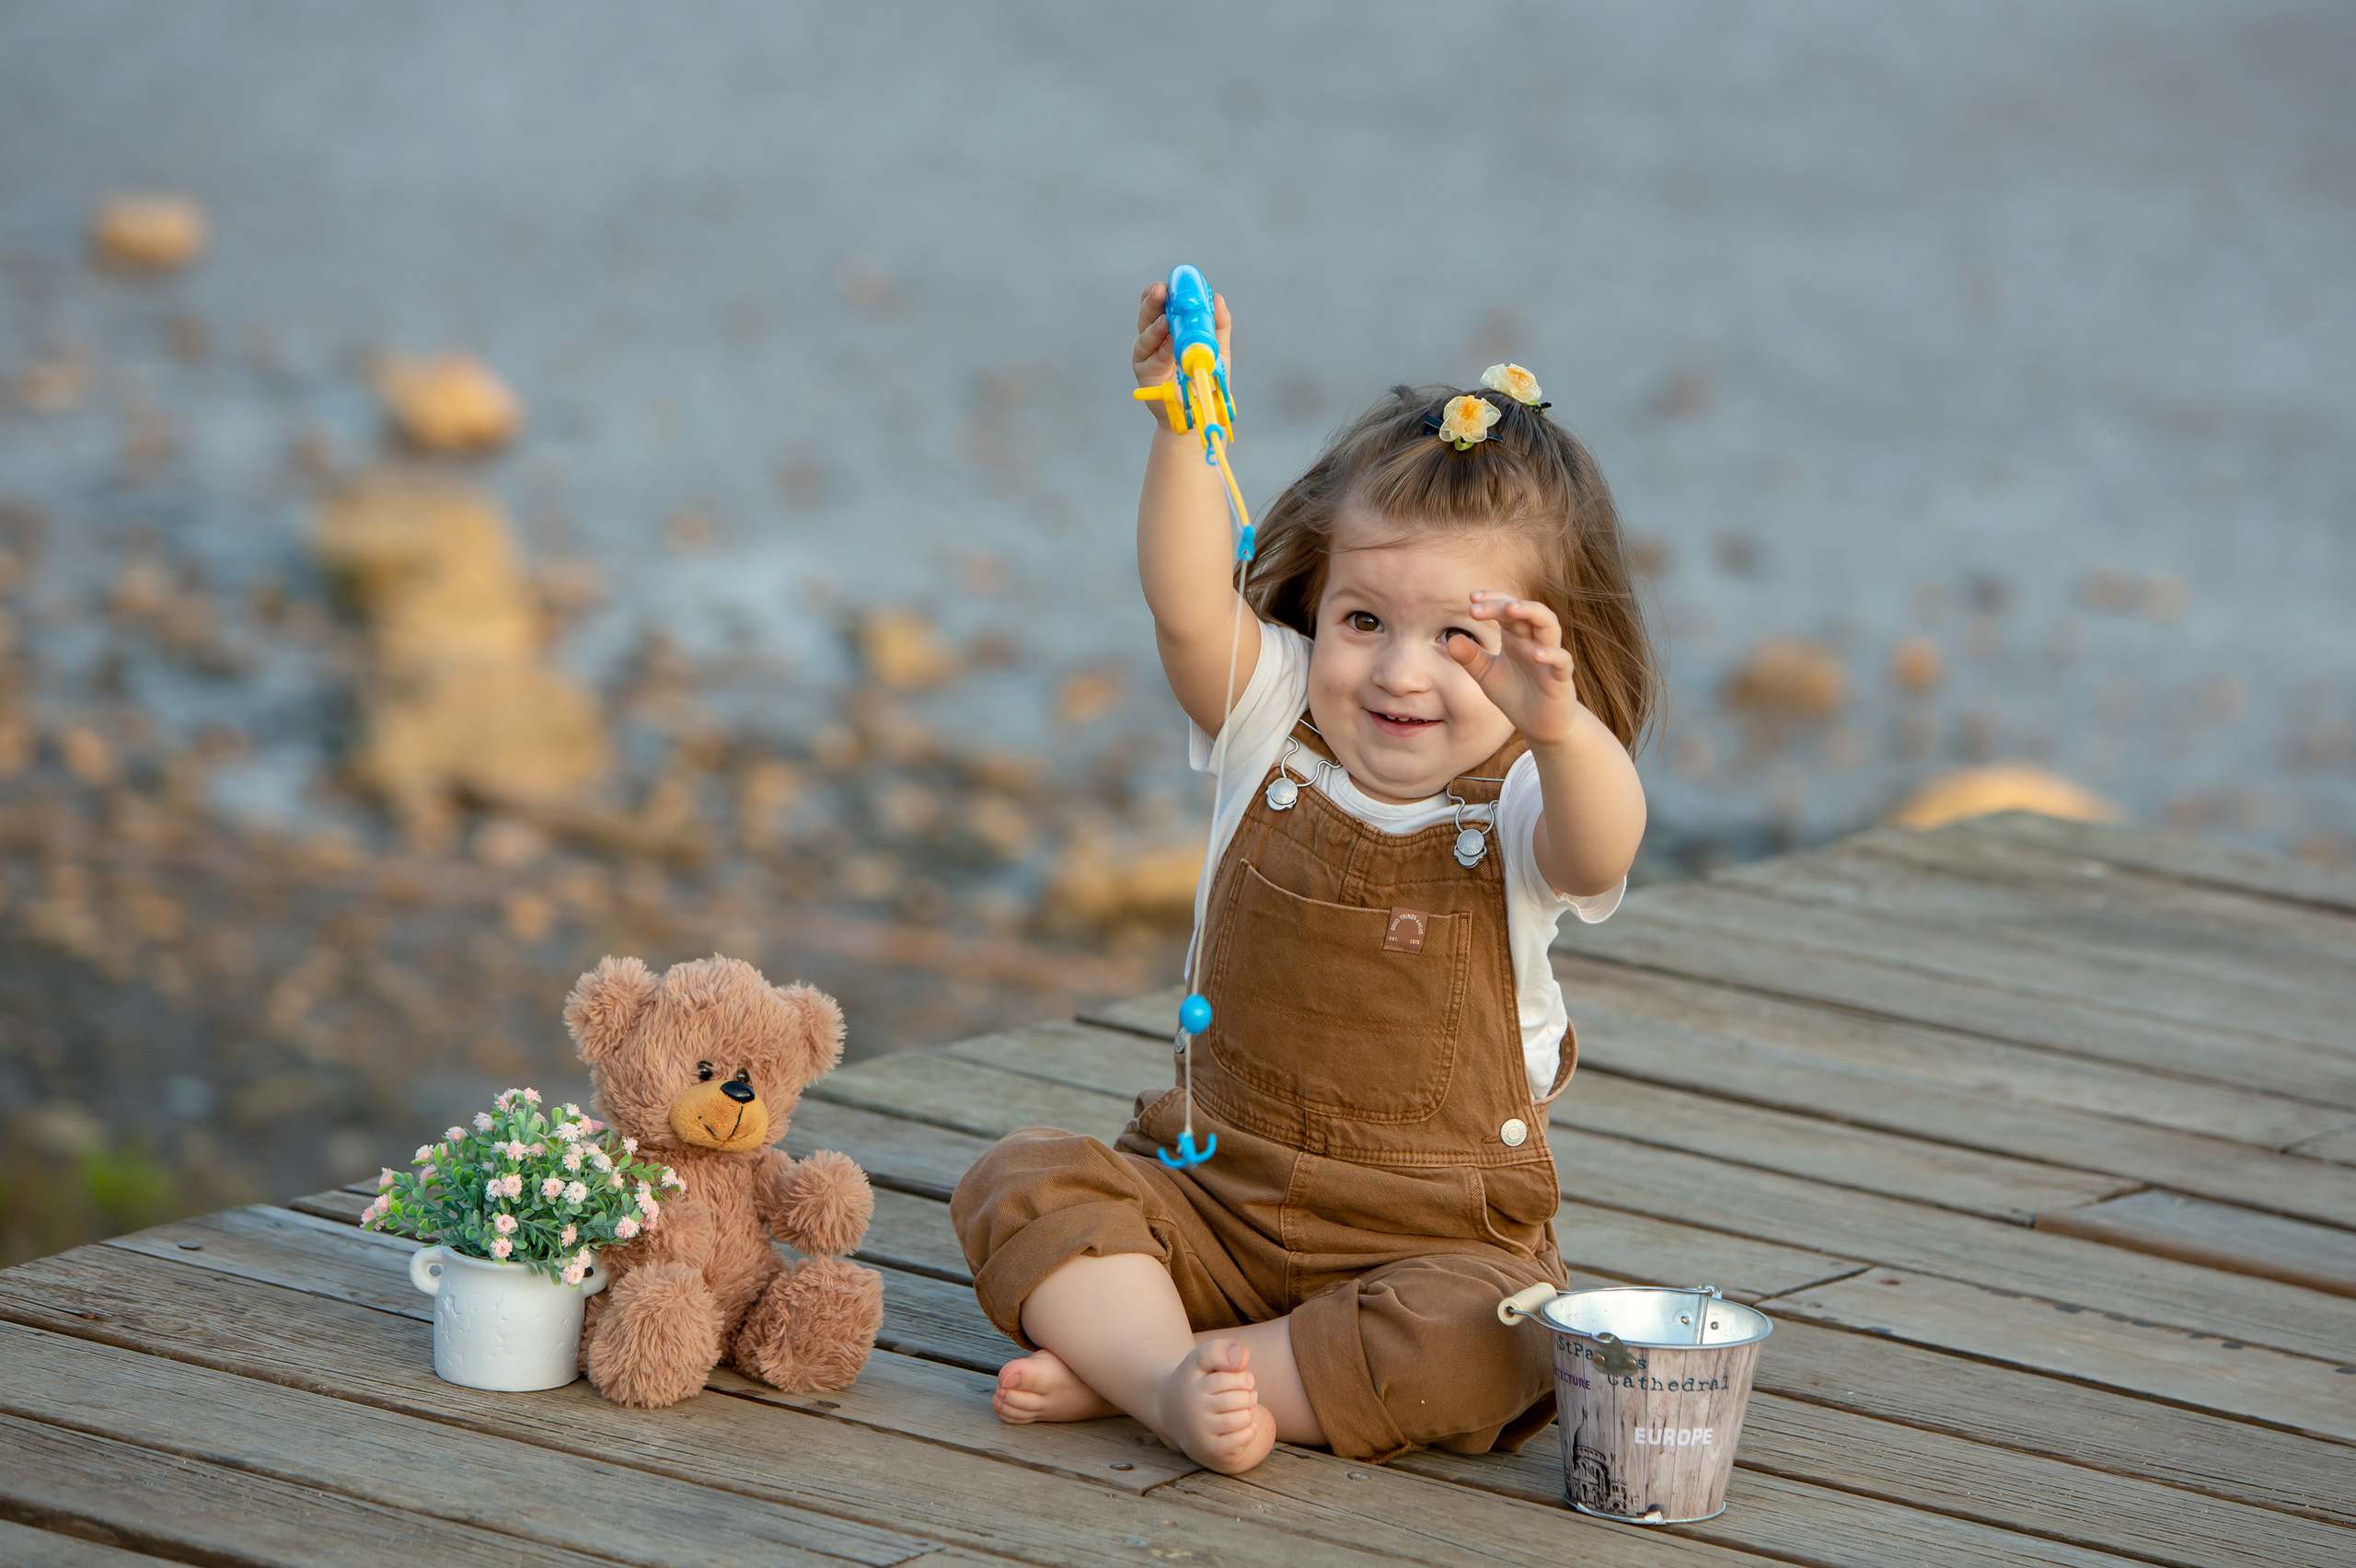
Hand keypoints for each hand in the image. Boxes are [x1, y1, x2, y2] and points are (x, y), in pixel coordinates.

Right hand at [1132, 280, 1233, 391]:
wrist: (1199, 411)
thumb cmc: (1204, 380)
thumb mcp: (1217, 350)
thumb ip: (1218, 325)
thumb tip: (1217, 299)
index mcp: (1171, 328)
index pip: (1164, 303)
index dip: (1168, 291)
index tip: (1177, 281)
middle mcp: (1156, 337)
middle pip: (1149, 312)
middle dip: (1154, 299)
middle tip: (1162, 289)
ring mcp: (1148, 353)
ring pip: (1145, 331)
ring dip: (1155, 322)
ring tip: (1166, 317)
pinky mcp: (1144, 370)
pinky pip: (1149, 355)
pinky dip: (1160, 346)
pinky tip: (1168, 340)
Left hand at [1448, 591, 1578, 746]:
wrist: (1540, 725)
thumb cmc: (1515, 694)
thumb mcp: (1486, 675)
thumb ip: (1470, 658)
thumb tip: (1452, 639)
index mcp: (1516, 637)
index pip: (1506, 608)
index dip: (1491, 599)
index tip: (1471, 598)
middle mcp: (1534, 641)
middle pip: (1524, 611)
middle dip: (1502, 604)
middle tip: (1476, 608)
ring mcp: (1549, 657)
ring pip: (1549, 625)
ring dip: (1532, 613)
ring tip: (1511, 609)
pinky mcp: (1561, 678)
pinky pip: (1563, 661)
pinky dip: (1552, 655)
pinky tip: (1536, 655)